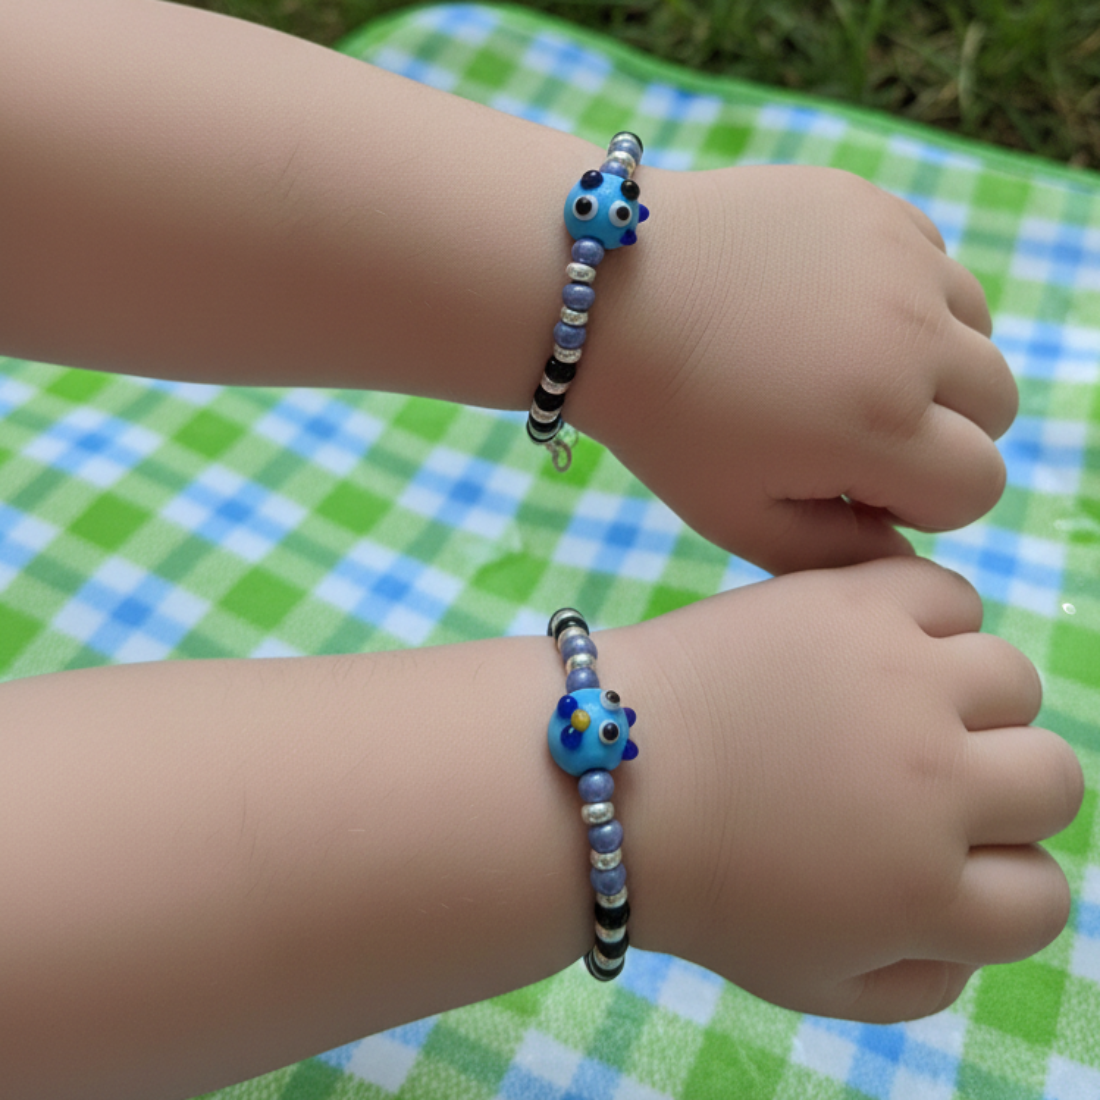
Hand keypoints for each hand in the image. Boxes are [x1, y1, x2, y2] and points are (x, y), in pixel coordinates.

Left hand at [576, 166, 1016, 573]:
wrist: (608, 298)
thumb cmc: (665, 419)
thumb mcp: (736, 516)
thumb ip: (836, 552)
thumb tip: (906, 550)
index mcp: (880, 424)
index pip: (980, 485)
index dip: (925, 501)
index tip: (859, 485)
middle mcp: (912, 337)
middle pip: (998, 405)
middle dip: (944, 432)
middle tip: (855, 428)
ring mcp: (900, 260)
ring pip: (978, 329)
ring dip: (934, 360)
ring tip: (845, 365)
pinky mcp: (877, 206)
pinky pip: (936, 262)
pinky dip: (906, 295)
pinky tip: (827, 307)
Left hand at [619, 557, 1081, 1020]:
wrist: (611, 778)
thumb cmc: (700, 883)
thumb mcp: (812, 985)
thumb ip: (919, 983)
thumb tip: (973, 936)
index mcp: (927, 893)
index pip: (1044, 895)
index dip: (999, 882)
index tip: (942, 857)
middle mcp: (935, 783)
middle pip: (1053, 778)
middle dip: (1003, 791)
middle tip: (924, 778)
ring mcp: (900, 682)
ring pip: (1013, 679)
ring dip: (972, 700)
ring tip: (898, 703)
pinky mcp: (855, 603)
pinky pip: (948, 592)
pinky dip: (931, 615)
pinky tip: (881, 642)